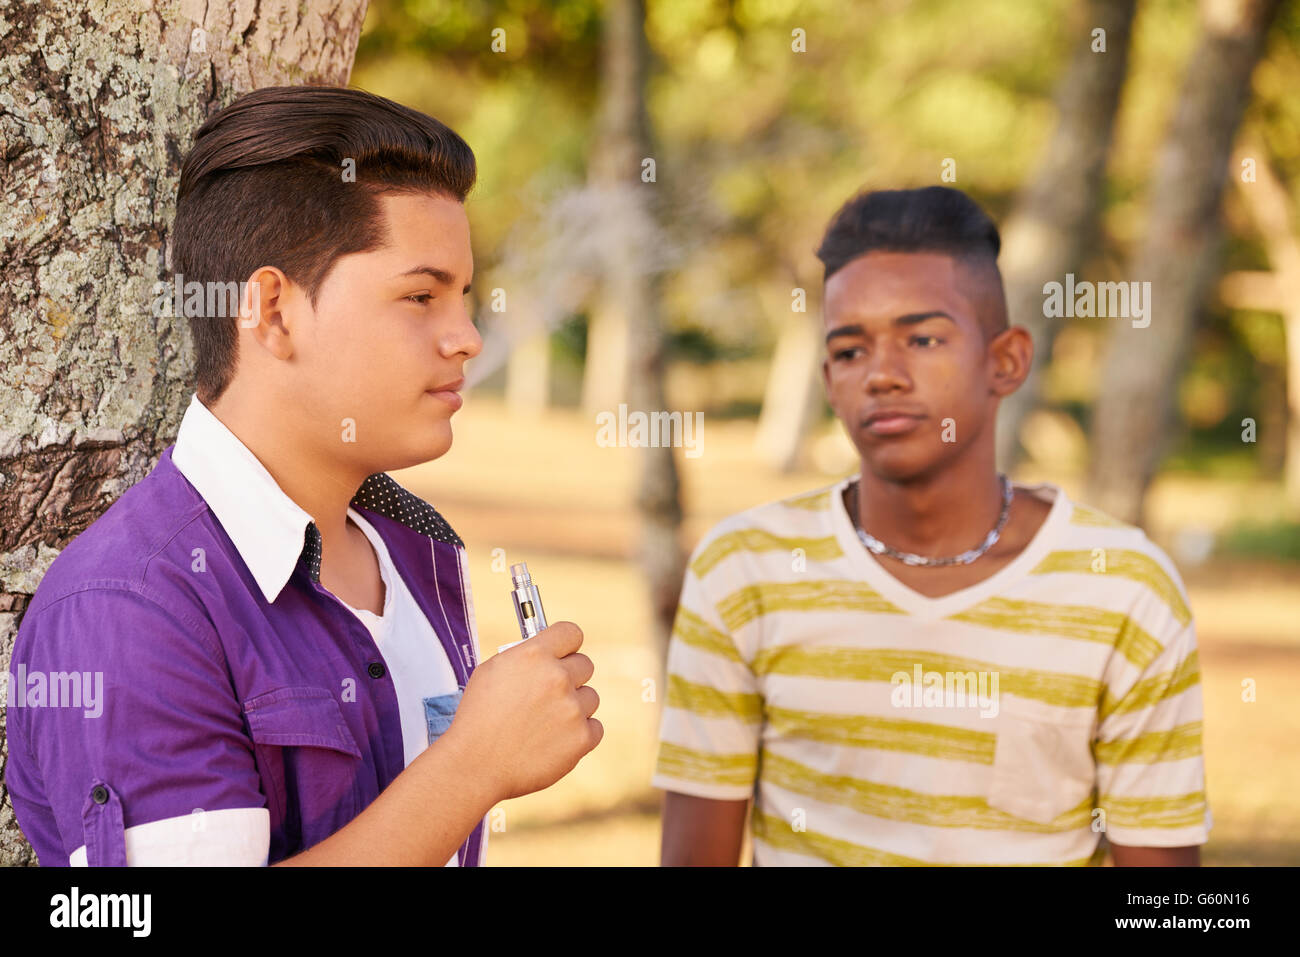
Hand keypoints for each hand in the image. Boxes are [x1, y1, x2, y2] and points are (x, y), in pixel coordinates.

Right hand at [444, 621, 601, 800]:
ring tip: (545, 724)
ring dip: (574, 707)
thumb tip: (548, 651)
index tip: (564, 654)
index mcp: (533, 655)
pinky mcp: (582, 738)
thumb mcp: (492, 672)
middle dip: (571, 677)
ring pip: (590, 698)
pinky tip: (554, 741)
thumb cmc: (478, 719)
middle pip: (585, 665)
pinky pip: (594, 727)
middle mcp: (557, 677)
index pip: (571, 633)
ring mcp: (572, 708)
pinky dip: (579, 735)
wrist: (474, 765)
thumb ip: (525, 657)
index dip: (567, 645)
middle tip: (551, 694)